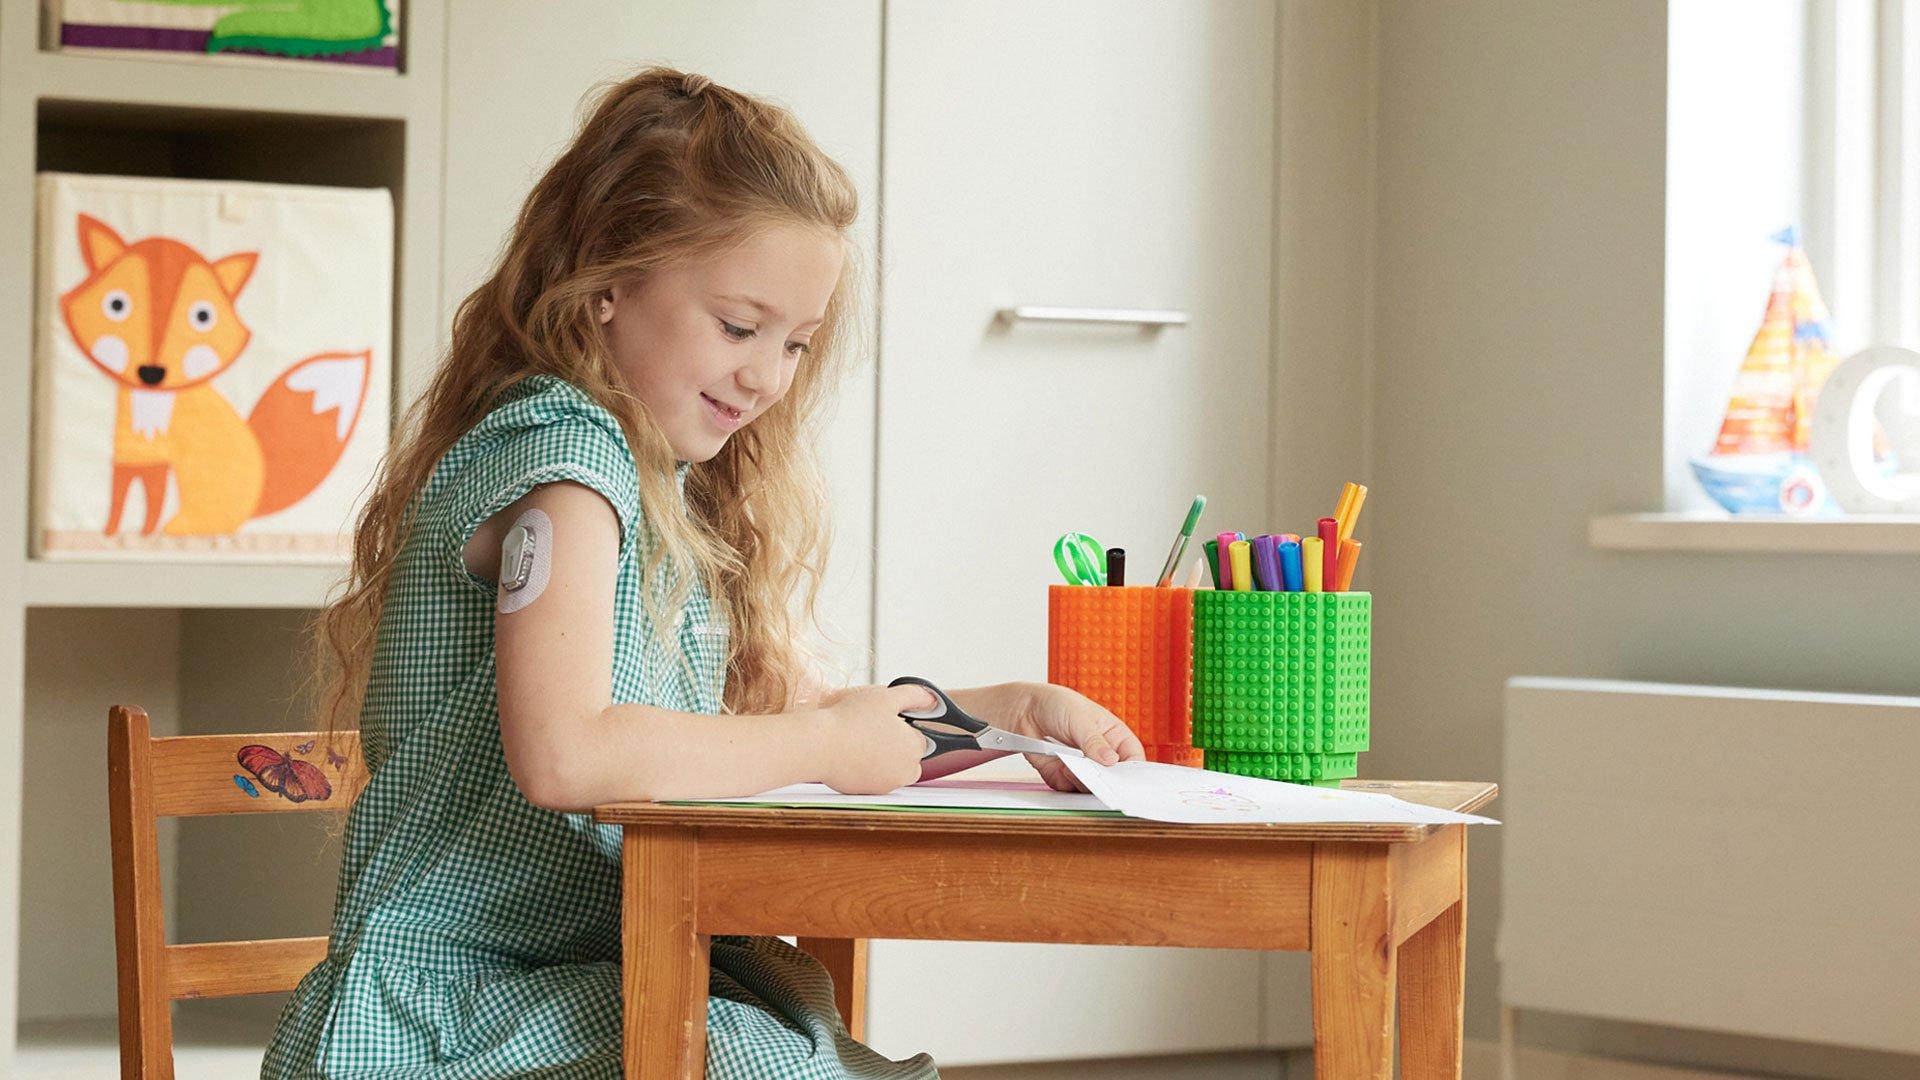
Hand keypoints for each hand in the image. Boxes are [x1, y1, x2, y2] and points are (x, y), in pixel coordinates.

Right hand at [815, 683, 937, 794]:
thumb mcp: (886, 697)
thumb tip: (933, 700)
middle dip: (897, 747)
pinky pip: (873, 781)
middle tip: (873, 732)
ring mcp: (886, 785)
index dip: (904, 728)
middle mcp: (905, 770)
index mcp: (914, 747)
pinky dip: (867, 771)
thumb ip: (914, 696)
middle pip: (909, 758)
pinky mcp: (867, 793)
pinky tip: (851, 755)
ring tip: (860, 743)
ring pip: (892, 771)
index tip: (886, 721)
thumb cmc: (851, 719)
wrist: (819, 746)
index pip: (920, 738)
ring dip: (883, 760)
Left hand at [1007, 682, 1144, 792]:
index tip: (1125, 778)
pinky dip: (1064, 781)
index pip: (1132, 757)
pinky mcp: (1064, 776)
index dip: (1132, 770)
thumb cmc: (1056, 705)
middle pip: (1114, 777)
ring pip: (1092, 786)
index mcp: (1114, 736)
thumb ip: (1094, 741)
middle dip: (1105, 780)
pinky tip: (1058, 766)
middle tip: (1096, 776)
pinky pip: (1070, 789)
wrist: (1024, 711)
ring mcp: (1083, 767)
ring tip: (1070, 765)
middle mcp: (1100, 754)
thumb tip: (1111, 760)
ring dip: (1082, 780)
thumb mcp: (1079, 718)